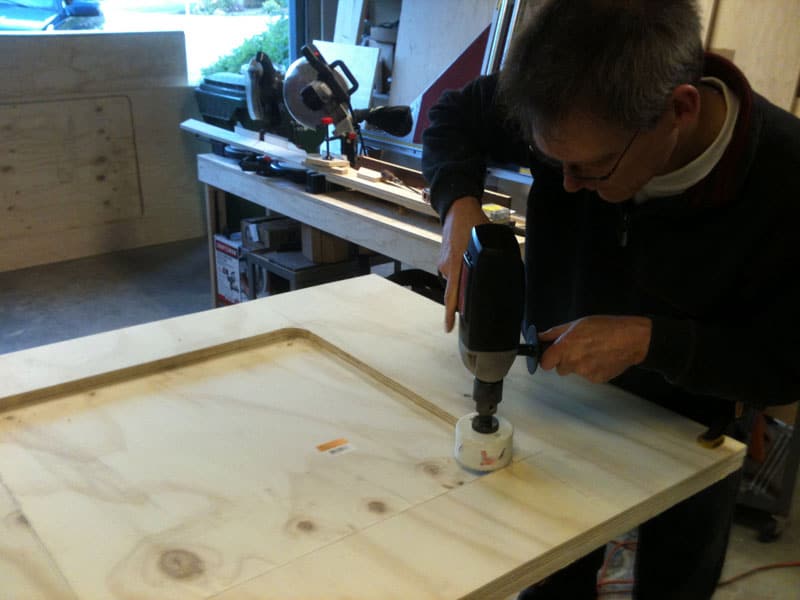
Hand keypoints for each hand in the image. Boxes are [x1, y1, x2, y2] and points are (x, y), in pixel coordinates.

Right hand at [438, 196, 488, 331]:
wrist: (457, 209)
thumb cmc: (474, 223)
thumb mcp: (486, 241)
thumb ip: (492, 258)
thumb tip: (504, 272)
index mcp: (457, 263)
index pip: (451, 295)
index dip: (449, 313)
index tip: (448, 328)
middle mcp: (448, 267)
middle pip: (456, 291)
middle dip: (465, 298)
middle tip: (476, 301)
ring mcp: (444, 264)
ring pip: (456, 281)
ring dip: (466, 281)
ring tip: (477, 272)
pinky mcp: (443, 260)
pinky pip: (453, 272)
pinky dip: (462, 271)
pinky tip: (469, 263)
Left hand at [538, 316, 651, 382]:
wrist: (632, 339)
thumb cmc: (606, 327)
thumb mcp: (577, 324)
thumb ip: (554, 333)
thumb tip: (538, 337)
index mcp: (565, 347)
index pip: (544, 363)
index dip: (547, 358)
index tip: (550, 355)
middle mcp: (573, 362)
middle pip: (559, 368)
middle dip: (565, 360)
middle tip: (577, 348)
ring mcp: (585, 373)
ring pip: (574, 372)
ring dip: (579, 364)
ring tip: (593, 351)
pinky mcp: (596, 379)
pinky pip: (587, 376)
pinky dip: (592, 369)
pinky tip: (601, 357)